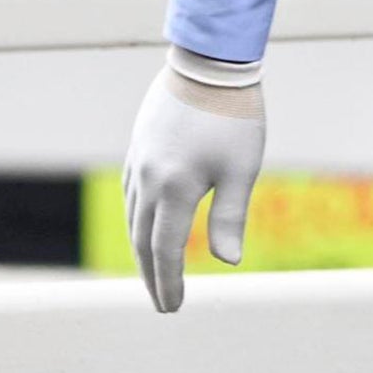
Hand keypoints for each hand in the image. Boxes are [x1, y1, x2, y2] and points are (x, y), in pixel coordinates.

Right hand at [123, 59, 265, 312]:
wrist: (208, 65)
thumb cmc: (234, 118)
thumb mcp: (241, 170)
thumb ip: (230, 218)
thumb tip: (228, 261)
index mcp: (175, 189)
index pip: (166, 250)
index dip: (168, 283)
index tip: (172, 308)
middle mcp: (148, 179)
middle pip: (142, 240)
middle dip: (152, 276)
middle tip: (162, 304)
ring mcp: (138, 162)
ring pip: (133, 218)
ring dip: (141, 250)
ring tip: (155, 274)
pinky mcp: (138, 147)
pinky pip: (130, 194)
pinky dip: (137, 220)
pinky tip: (146, 228)